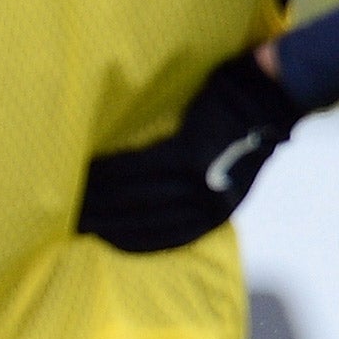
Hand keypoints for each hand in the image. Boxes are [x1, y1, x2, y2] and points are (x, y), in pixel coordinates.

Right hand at [77, 50, 305, 252]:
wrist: (268, 99)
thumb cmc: (243, 134)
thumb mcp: (226, 179)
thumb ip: (192, 198)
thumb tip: (152, 210)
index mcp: (215, 214)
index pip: (160, 239)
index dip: (122, 239)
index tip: (93, 236)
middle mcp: (206, 204)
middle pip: (141, 219)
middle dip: (102, 221)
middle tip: (70, 220)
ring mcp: (197, 179)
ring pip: (135, 195)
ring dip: (97, 197)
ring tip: (71, 197)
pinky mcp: (186, 152)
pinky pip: (136, 166)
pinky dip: (109, 170)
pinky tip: (87, 170)